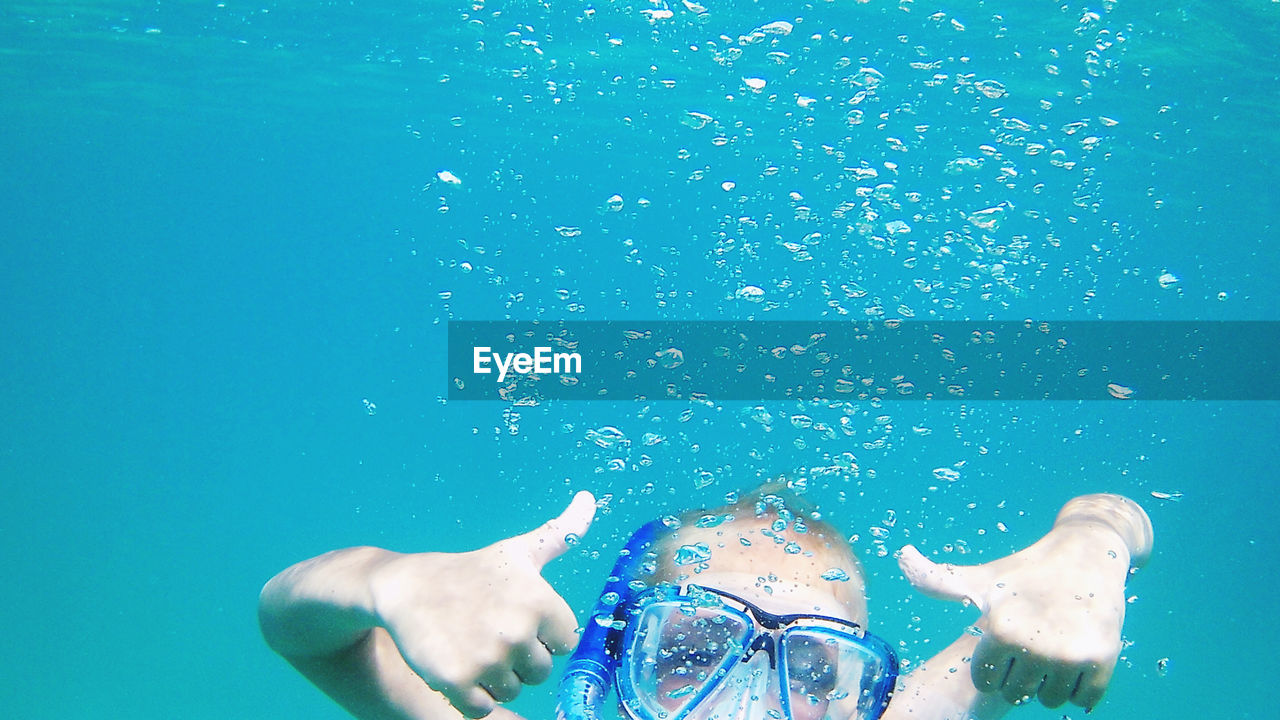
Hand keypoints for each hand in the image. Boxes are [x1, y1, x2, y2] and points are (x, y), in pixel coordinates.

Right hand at [369, 491, 595, 717]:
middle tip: (489, 631)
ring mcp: (488, 658)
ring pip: (512, 691)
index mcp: (541, 602)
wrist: (406, 587)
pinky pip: (482, 709)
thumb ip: (562, 532)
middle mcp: (518, 631)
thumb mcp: (519, 551)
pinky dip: (471, 696)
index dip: (541, 634)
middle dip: (518, 658)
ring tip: (472, 644)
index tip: (515, 616)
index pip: (564, 642)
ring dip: (494, 677)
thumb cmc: (470, 571)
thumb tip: (590, 498)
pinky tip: (458, 664)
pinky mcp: (458, 682)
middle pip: (540, 671)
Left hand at [897, 523, 1132, 709]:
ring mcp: (1070, 654)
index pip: (987, 682)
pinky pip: (1084, 701)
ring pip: (1050, 701)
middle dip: (1022, 675)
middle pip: (1018, 694)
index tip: (1006, 642)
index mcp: (1000, 629)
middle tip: (1033, 643)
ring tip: (1053, 648)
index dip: (995, 666)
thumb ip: (936, 579)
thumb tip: (902, 555)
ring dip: (1051, 683)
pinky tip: (1076, 657)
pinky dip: (1081, 687)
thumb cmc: (1026, 572)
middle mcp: (1034, 644)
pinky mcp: (1102, 660)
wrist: (1088, 553)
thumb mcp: (981, 578)